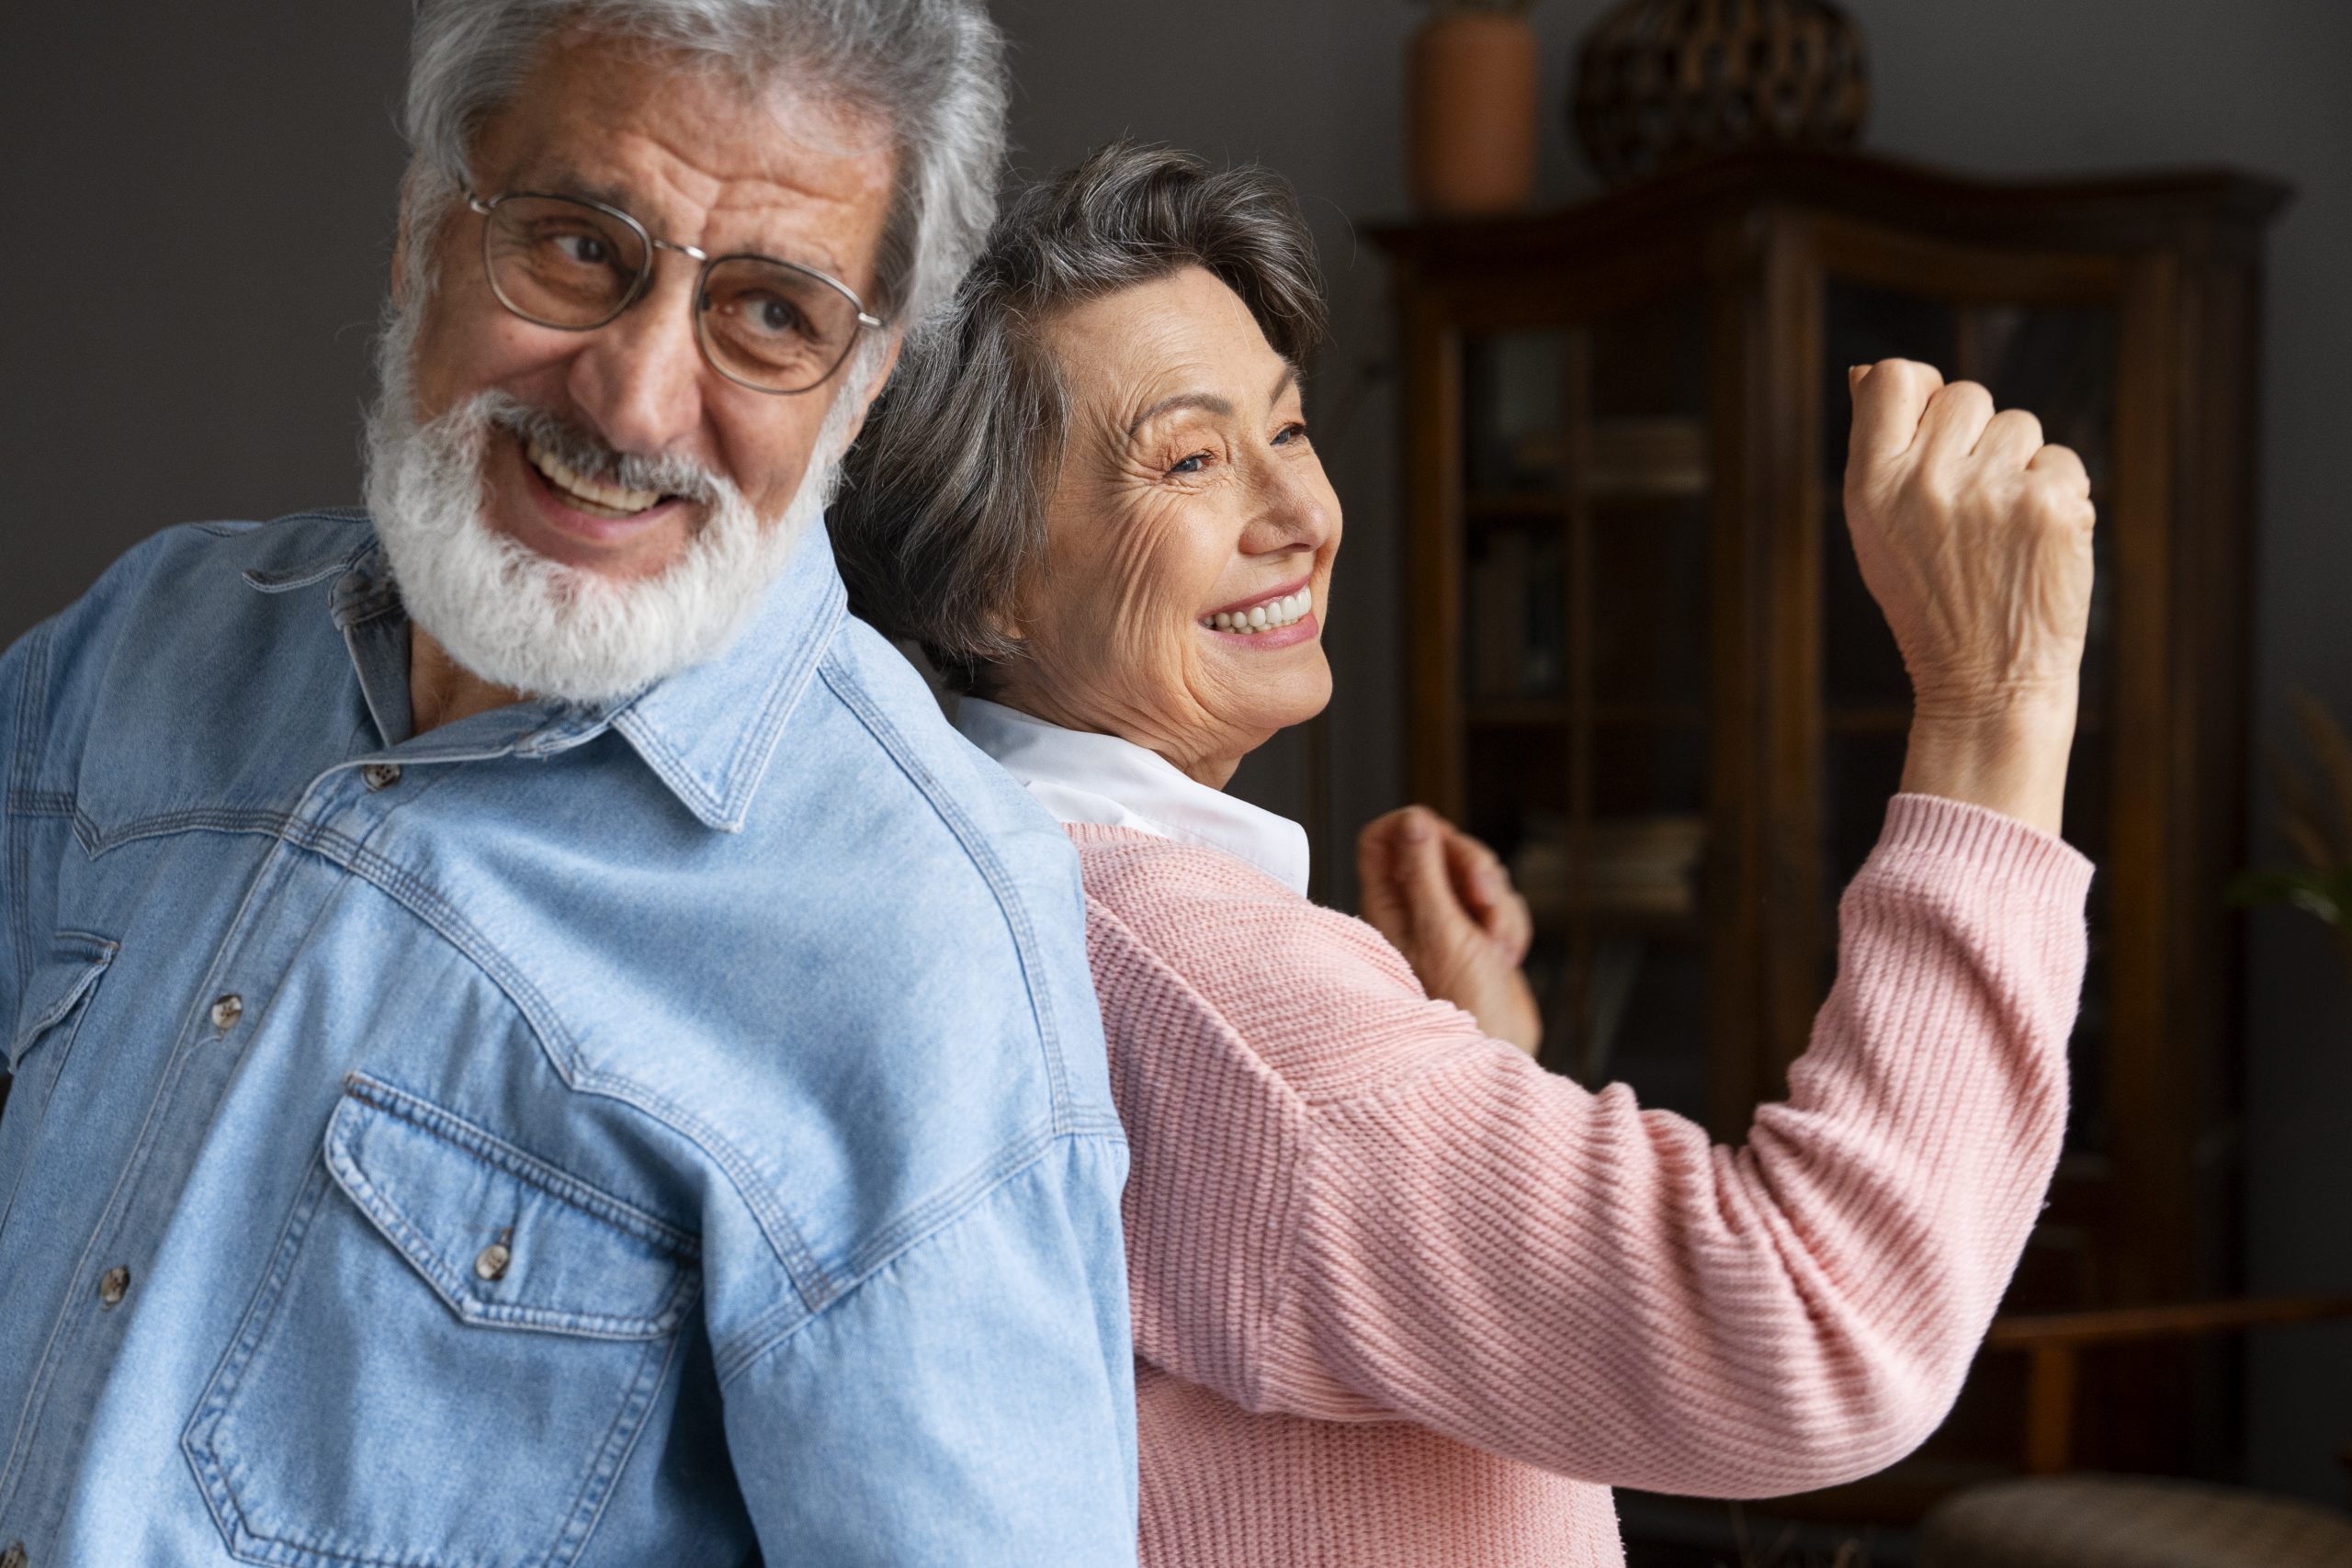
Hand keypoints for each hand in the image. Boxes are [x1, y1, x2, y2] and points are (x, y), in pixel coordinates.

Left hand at [1357, 807, 1541, 1054]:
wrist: (1497, 1052)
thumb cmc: (1460, 1004)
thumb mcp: (1440, 930)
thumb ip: (1424, 872)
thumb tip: (1414, 821)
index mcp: (1387, 906)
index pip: (1379, 839)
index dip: (1409, 825)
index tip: (1438, 834)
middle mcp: (1413, 909)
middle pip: (1439, 846)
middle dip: (1472, 865)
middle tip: (1482, 898)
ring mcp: (1449, 921)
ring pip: (1477, 874)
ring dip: (1498, 904)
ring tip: (1495, 948)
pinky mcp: (1480, 934)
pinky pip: (1501, 902)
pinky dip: (1511, 924)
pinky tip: (1505, 957)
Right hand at [1844, 360, 2096, 836]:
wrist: (1985, 684)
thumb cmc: (1930, 602)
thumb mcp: (1877, 528)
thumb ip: (1876, 447)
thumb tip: (1866, 372)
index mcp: (1871, 485)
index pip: (1894, 377)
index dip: (1923, 392)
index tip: (1934, 430)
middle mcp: (1925, 482)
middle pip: (1968, 395)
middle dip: (1979, 440)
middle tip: (1971, 511)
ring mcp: (1991, 491)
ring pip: (2021, 425)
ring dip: (2020, 468)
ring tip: (2002, 533)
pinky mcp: (2051, 504)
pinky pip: (2063, 460)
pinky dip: (2058, 497)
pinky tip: (2036, 544)